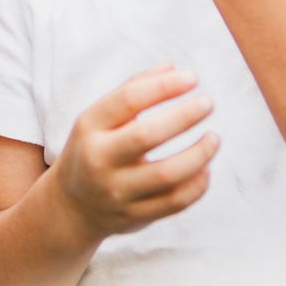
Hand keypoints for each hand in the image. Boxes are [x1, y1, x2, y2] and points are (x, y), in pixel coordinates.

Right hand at [52, 65, 219, 243]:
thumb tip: (172, 67)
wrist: (70, 207)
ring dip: (198, 154)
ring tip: (214, 138)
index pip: (127, 100)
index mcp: (90, 127)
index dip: (163, 86)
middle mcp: (99, 159)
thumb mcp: (100, 118)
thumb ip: (134, 90)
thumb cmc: (94, 148)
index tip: (193, 77)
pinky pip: (174, 203)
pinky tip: (206, 169)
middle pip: (146, 136)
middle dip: (183, 116)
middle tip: (208, 103)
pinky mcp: (134, 217)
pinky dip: (196, 185)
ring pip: (166, 175)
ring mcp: (116, 192)